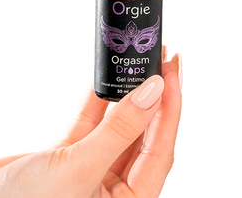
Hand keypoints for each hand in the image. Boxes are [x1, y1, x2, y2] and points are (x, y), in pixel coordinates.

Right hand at [0, 55, 182, 197]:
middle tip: (160, 57)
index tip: (171, 69)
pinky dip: (97, 98)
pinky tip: (105, 74)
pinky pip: (91, 121)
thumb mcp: (78, 169)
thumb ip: (119, 130)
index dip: (170, 106)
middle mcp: (115, 188)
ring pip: (119, 124)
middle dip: (154, 94)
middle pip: (144, 133)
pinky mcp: (69, 156)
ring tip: (137, 59)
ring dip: (127, 92)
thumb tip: (153, 91)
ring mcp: (93, 169)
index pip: (160, 148)